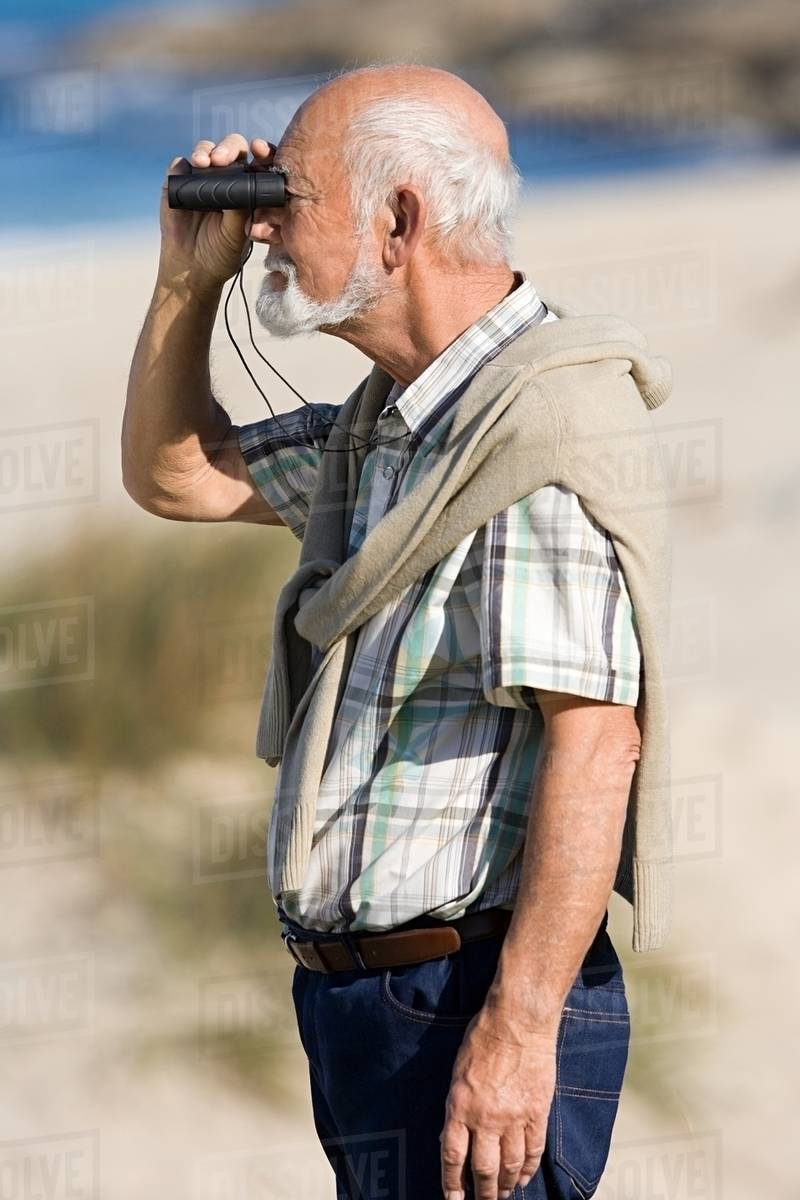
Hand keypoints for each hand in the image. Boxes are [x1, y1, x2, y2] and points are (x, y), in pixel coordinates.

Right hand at [157, 133, 275, 291]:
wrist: (192, 269)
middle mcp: (227, 177)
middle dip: (229, 149)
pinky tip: (185, 168)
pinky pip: (179, 165)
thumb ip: (241, 209)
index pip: (258, 161)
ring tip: (203, 163)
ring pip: (206, 151)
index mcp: (249, 187)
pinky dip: (181, 164)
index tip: (260, 150)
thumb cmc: (222, 253)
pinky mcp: (178, 182)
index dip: (262, 151)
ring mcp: (202, 177)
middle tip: (222, 160)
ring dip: (205, 151)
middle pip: (232, 149)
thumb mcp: (238, 234)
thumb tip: (240, 181)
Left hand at [440, 1006, 556, 1199]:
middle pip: (483, 1169)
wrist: (518, 1021)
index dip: (452, 1184)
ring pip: (509, 1166)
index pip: (452, 1156)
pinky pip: (533, 1151)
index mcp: (460, 1105)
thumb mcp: (458, 1072)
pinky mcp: (537, 1113)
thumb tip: (452, 1136)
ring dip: (505, 1185)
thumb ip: (457, 1105)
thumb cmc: (484, 1037)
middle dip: (482, 1193)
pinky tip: (523, 1177)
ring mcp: (514, 1117)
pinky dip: (528, 1169)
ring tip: (502, 1193)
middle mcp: (485, 1117)